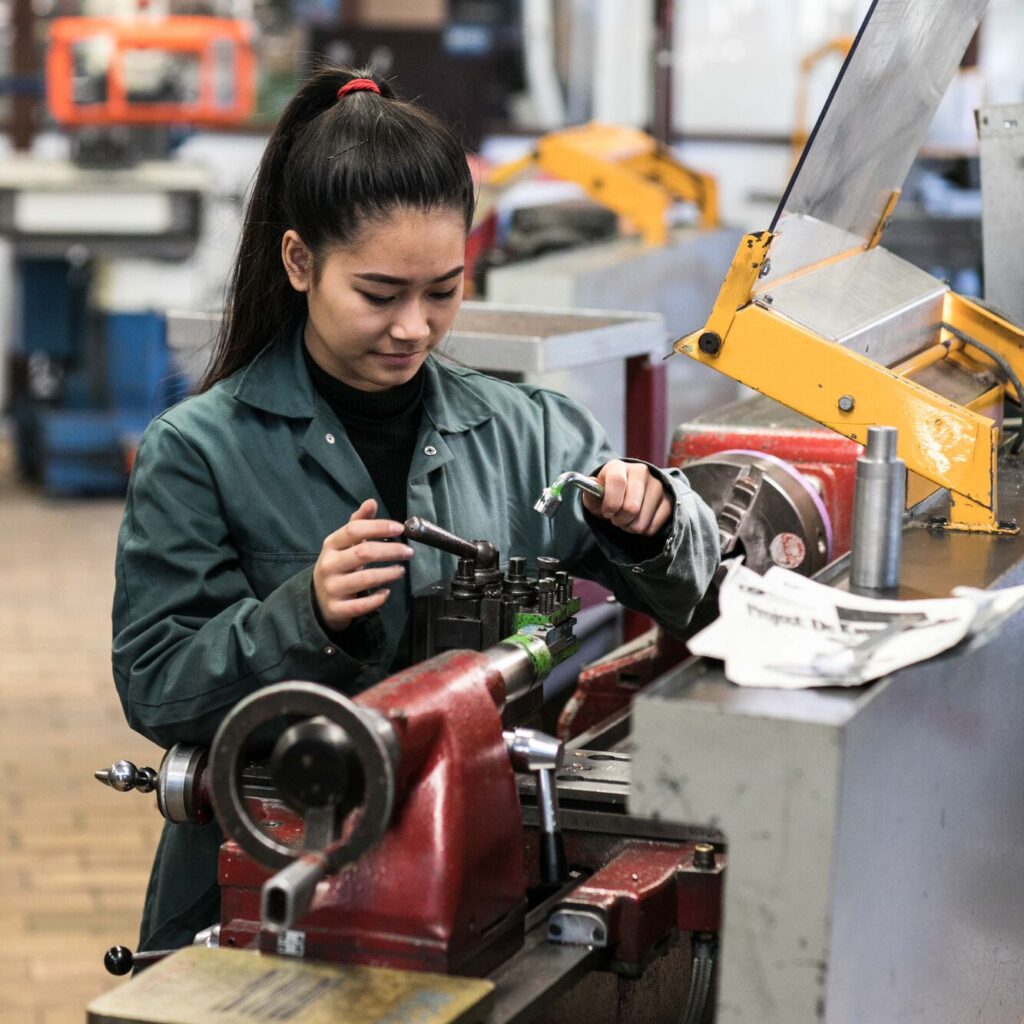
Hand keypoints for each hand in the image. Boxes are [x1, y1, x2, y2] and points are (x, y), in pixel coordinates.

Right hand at [313, 499, 412, 631]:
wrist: (319, 600)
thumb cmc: (338, 565)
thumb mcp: (344, 543)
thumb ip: (358, 523)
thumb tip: (371, 502)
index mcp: (331, 544)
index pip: (354, 530)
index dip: (378, 527)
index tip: (400, 528)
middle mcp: (329, 564)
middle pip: (363, 553)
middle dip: (390, 551)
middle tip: (409, 552)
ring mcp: (332, 587)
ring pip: (364, 579)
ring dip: (387, 574)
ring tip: (401, 570)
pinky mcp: (336, 608)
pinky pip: (360, 605)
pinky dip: (376, 599)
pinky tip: (387, 593)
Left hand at [580, 460, 672, 536]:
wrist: (627, 495)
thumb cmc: (607, 496)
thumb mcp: (594, 496)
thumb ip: (590, 494)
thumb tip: (591, 487)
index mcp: (618, 467)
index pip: (617, 481)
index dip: (611, 503)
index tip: (607, 512)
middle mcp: (641, 471)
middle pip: (631, 507)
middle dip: (619, 520)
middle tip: (616, 518)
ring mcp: (657, 485)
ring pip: (641, 521)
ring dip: (630, 527)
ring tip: (627, 519)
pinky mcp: (669, 500)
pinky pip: (653, 527)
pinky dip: (643, 530)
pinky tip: (639, 520)